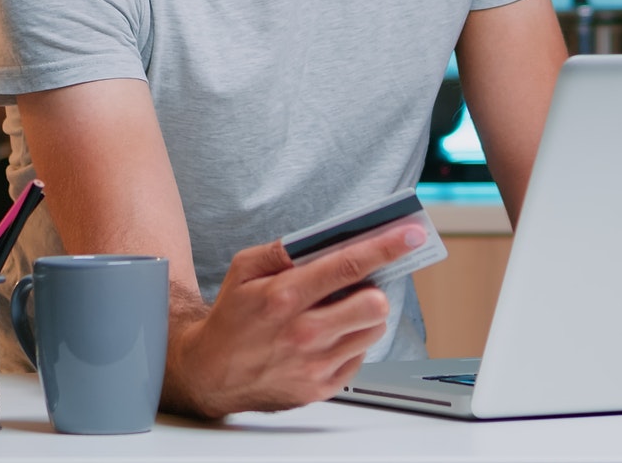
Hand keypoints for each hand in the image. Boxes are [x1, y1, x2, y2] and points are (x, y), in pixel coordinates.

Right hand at [164, 221, 425, 417]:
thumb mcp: (244, 270)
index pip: (348, 266)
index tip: (411, 234)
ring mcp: (314, 364)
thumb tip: (323, 237)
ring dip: (365, 316)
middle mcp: (303, 333)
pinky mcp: (321, 387)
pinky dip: (351, 341)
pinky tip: (329, 336)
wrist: (210, 373)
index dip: (386, 247)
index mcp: (285, 296)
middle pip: (374, 304)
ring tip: (341, 311)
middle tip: (360, 284)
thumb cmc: (232, 318)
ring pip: (373, 330)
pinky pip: (359, 357)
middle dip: (375, 288)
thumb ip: (282, 249)